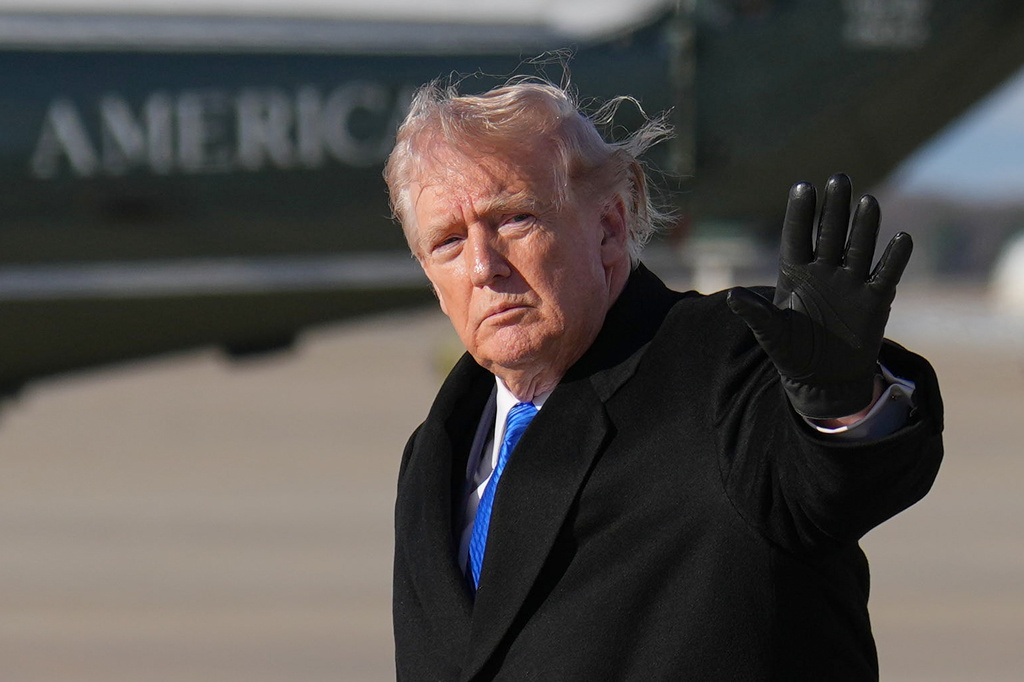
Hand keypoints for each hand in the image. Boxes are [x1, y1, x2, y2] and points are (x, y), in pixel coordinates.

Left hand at [726, 173, 912, 418]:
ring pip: (858, 247)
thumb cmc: (791, 352)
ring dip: (864, 226)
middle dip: (834, 208)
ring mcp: (850, 283)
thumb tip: (731, 296)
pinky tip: (902, 238)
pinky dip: (894, 258)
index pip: (796, 237)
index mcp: (795, 273)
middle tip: (838, 178)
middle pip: (830, 233)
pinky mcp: (875, 300)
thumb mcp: (771, 334)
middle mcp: (824, 271)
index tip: (803, 186)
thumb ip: (755, 314)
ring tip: (867, 201)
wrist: (823, 379)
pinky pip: (886, 275)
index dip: (800, 213)